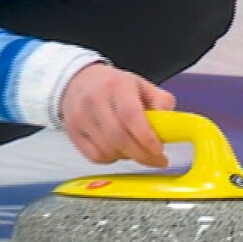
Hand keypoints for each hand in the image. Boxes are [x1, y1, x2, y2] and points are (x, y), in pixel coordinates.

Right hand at [59, 61, 176, 166]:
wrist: (77, 80)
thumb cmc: (115, 86)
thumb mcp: (141, 85)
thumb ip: (161, 102)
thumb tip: (170, 126)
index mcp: (117, 86)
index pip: (131, 116)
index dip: (146, 138)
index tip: (160, 152)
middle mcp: (95, 100)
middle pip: (119, 138)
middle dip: (141, 155)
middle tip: (157, 160)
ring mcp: (80, 117)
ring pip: (107, 150)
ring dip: (126, 157)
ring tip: (135, 150)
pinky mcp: (72, 131)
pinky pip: (94, 156)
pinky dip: (110, 159)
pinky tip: (116, 150)